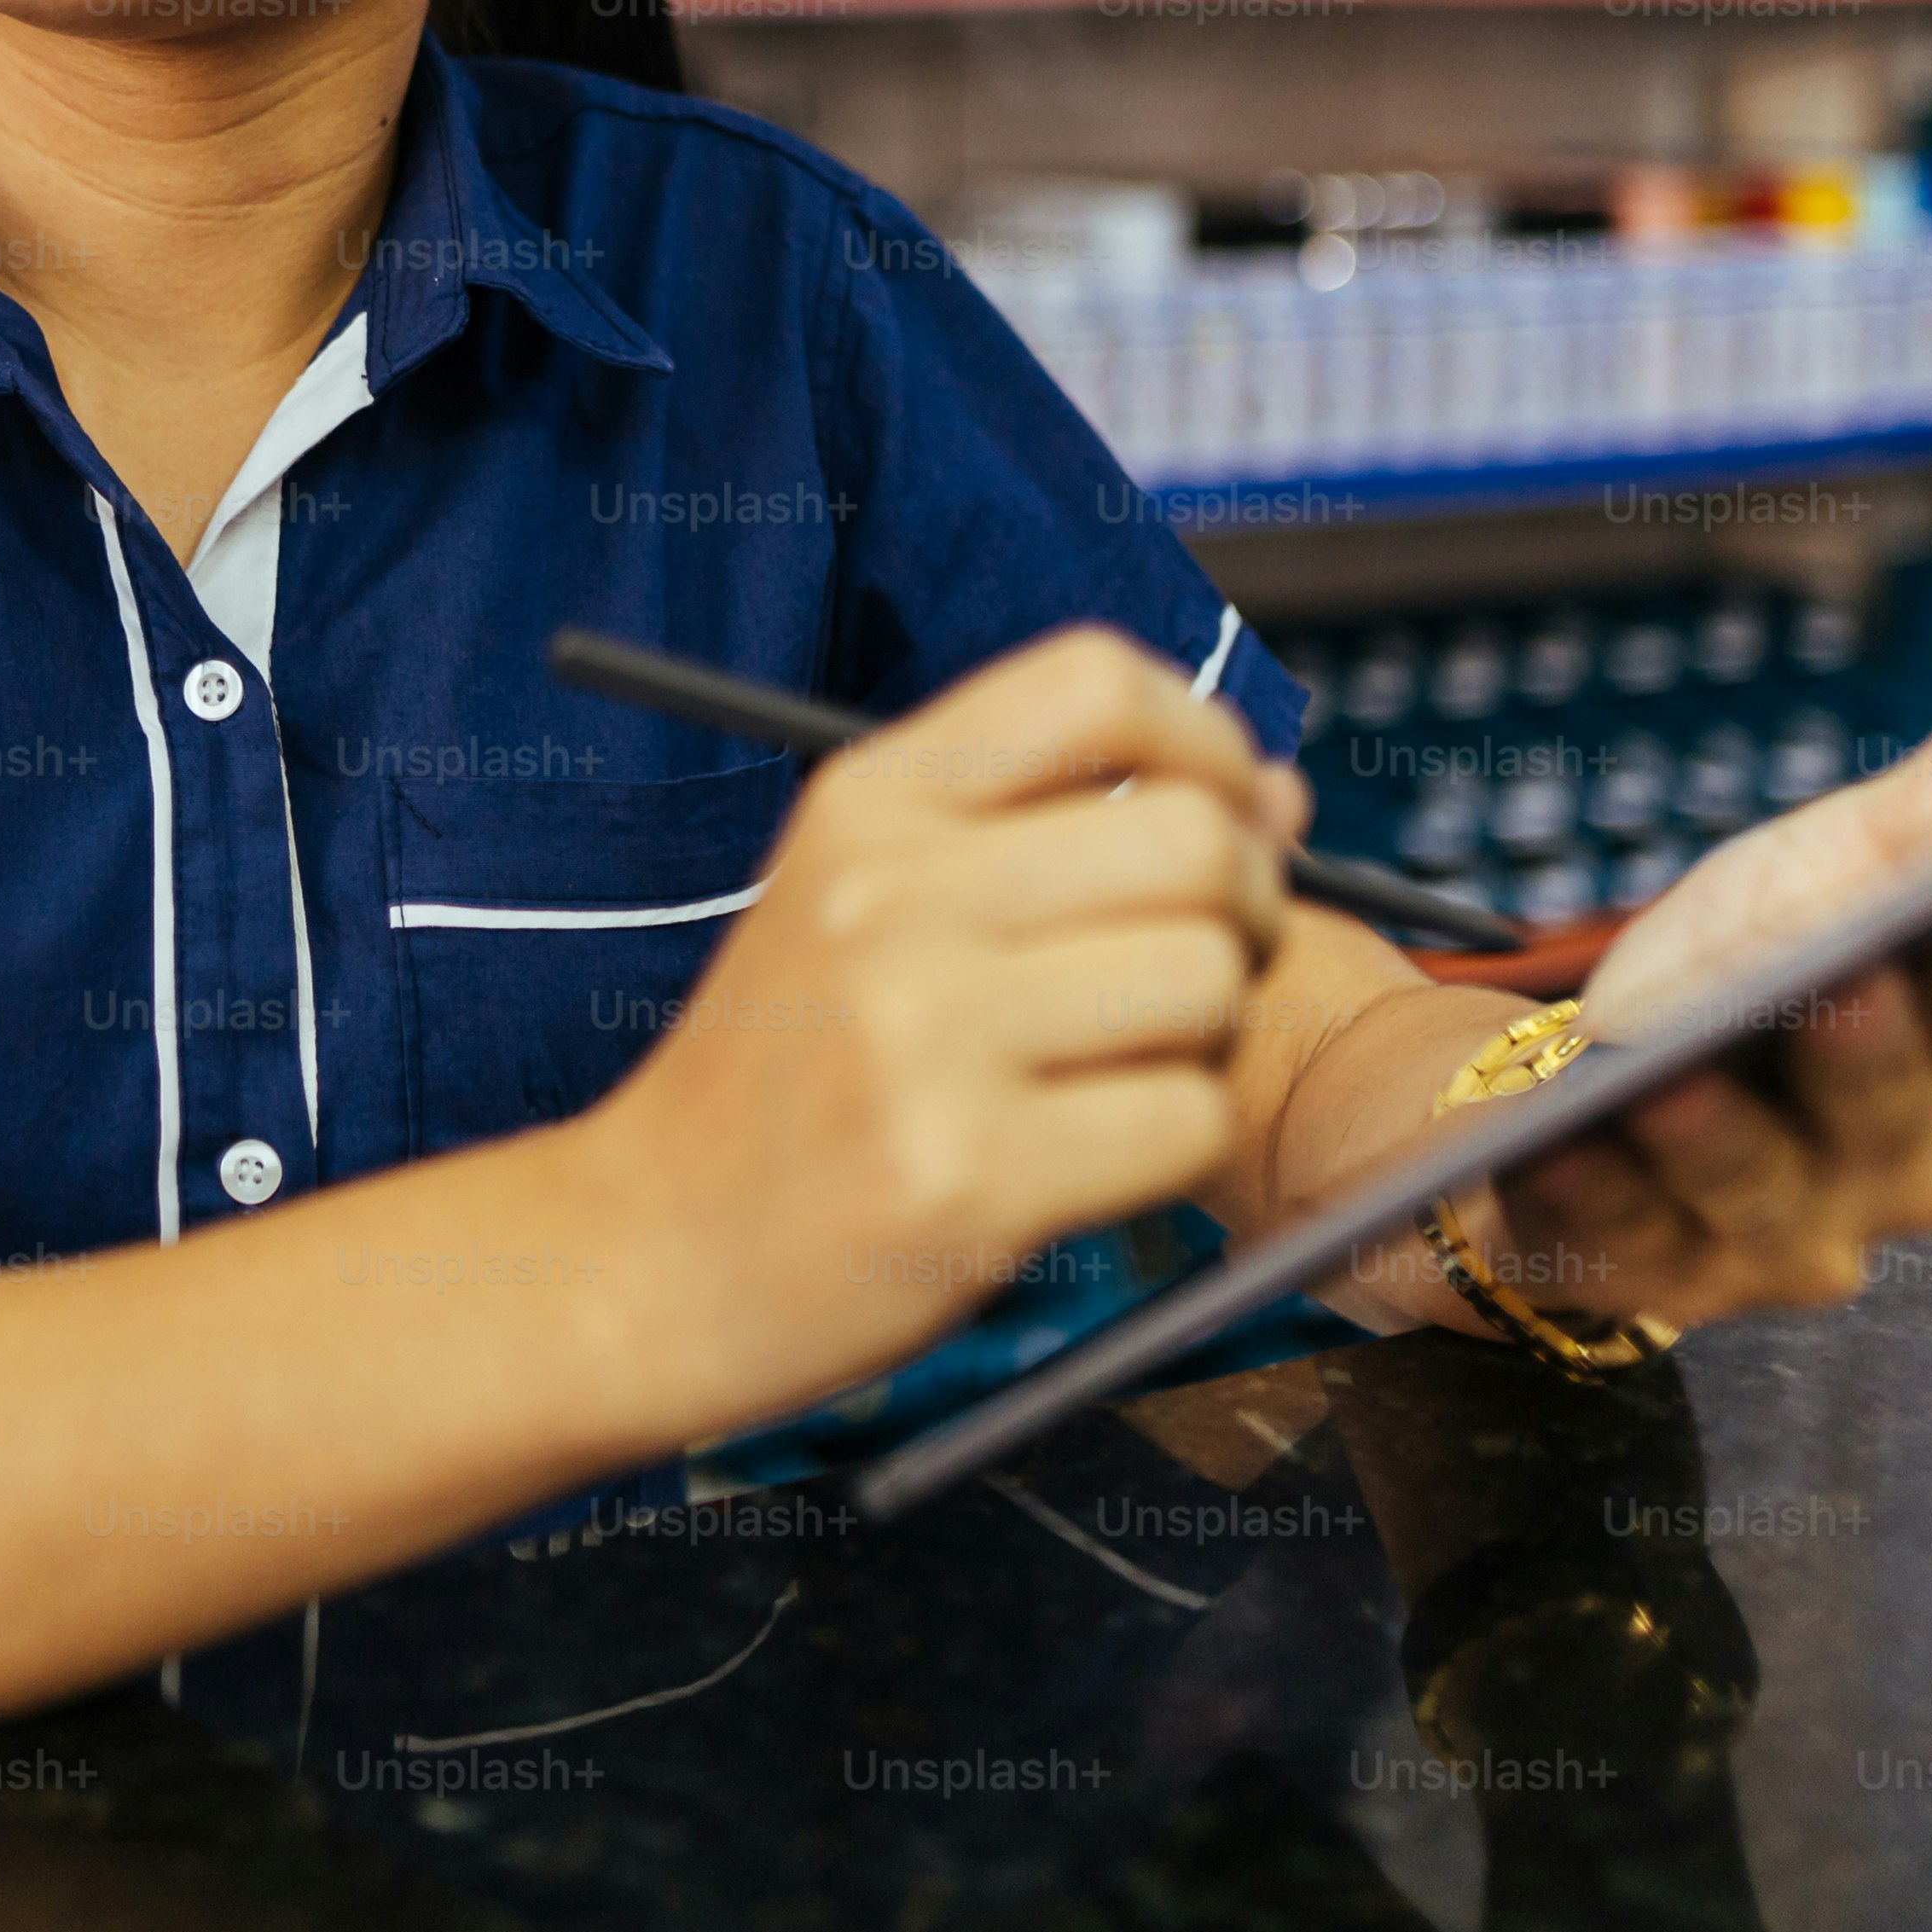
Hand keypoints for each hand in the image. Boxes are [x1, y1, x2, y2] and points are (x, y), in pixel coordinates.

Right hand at [568, 626, 1290, 1433]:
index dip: (1205, 740)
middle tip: (1195, 969)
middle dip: (1243, 909)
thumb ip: (1060, 827)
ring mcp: (925, 1038)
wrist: (648, 1249)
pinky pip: (1189, 1121)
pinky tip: (1095, 1154)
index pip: (1098, 682)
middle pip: (1193, 840)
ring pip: (1209, 982)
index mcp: (865, 802)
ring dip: (1210, 1037)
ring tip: (1126, 1067)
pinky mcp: (970, 1176)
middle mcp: (890, 896)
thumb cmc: (788, 1072)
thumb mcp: (869, 896)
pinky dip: (1176, 1145)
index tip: (1222, 812)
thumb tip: (1283, 794)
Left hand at [1446, 659, 1931, 1335]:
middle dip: (1865, 1049)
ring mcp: (1771, 1239)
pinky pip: (1617, 1236)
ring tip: (1663, 1079)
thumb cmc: (1740, 975)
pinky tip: (1546, 1142)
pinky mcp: (1648, 1275)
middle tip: (1844, 981)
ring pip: (1749, 1187)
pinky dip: (1583, 1188)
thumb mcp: (1833, 874)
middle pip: (1883, 1109)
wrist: (1579, 1101)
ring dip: (1712, 1136)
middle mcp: (1887, 1172)